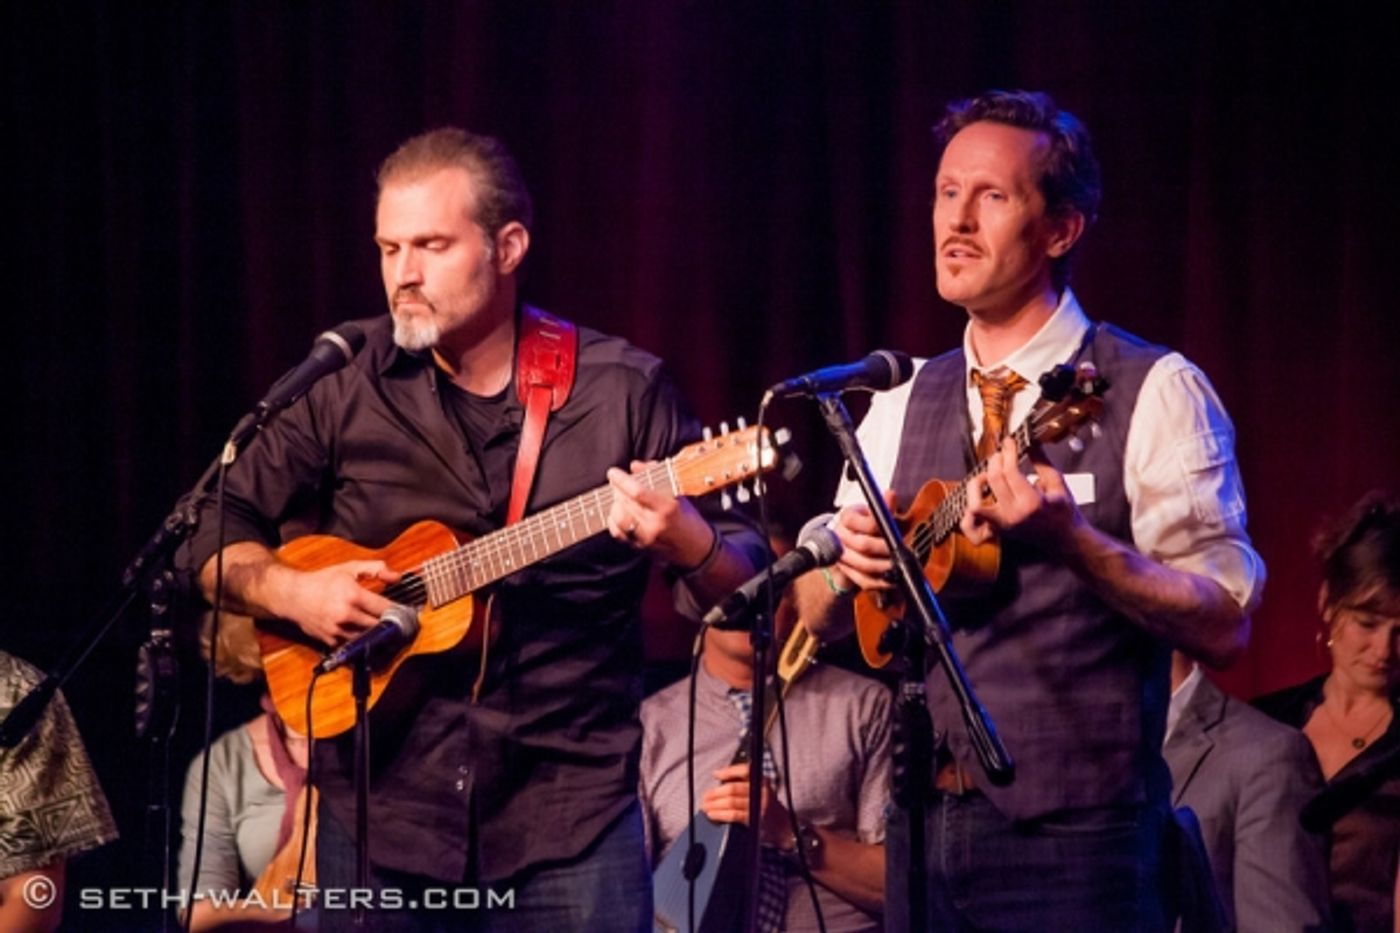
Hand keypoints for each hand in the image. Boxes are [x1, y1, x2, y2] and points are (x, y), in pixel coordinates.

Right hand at [272, 560, 400, 646]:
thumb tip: (397, 577)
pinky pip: (350, 643)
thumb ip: (376, 569)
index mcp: (353, 595)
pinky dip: (357, 639)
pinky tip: (362, 633)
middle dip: (387, 624)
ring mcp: (337, 629)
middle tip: (397, 622)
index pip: (383, 608)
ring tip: (382, 629)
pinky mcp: (330, 640)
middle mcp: (345, 614)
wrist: (293, 596)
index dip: (397, 611)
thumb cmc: (323, 580)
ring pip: (365, 637)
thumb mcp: (349, 568)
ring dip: (373, 634)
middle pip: (377, 625)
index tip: (407, 613)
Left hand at [606, 462, 715, 567]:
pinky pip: (618, 532)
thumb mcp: (678, 494)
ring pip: (618, 518)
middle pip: (625, 503)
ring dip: (614, 504)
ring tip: (618, 497)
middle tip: (616, 482)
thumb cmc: (688, 518)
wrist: (695, 549)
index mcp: (667, 508)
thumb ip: (656, 477)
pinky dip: (613, 520)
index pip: (637, 492)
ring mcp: (646, 538)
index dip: (622, 480)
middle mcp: (655, 524)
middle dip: (617, 489)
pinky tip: (617, 512)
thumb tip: (635, 465)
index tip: (613, 472)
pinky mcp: (640, 547)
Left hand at [700, 762, 790, 846]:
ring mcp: (759, 806)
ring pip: (731, 802)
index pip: (745, 770)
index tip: (716, 774)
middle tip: (705, 797)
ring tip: (705, 806)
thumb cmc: (768, 807)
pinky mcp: (755, 820)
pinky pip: (734, 815)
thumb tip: (720, 784)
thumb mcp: (761, 790)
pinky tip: (712, 815)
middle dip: (715, 793)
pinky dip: (720, 814)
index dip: (729, 771)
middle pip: (733, 788)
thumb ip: (745, 785)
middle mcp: (762, 791)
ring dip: (714, 804)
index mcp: (762, 781)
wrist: (784, 827)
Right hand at [828, 493, 898, 591]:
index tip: (895, 532)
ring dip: (884, 567)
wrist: (848, 543)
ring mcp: (842, 556)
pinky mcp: (847, 572)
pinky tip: (891, 579)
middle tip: (900, 551)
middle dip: (885, 549)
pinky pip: (863, 580)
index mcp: (847, 518)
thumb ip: (884, 507)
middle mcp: (840, 536)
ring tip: (898, 565)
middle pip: (863, 545)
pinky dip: (880, 582)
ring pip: (863, 565)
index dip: (881, 527)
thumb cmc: (866, 526)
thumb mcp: (875, 513)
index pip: (865, 522)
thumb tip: (890, 495)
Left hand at [961, 438, 1082, 550]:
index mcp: (1032, 503)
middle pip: (993, 480)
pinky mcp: (998, 530)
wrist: (1065, 540)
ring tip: (988, 475)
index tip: (1009, 441)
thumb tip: (1030, 441)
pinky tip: (981, 495)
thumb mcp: (1058, 483)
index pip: (1010, 471)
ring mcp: (1003, 525)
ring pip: (976, 504)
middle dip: (995, 461)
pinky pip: (972, 523)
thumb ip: (1041, 461)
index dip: (1008, 452)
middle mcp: (1014, 515)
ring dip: (977, 485)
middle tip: (1001, 454)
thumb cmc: (1064, 511)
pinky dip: (972, 509)